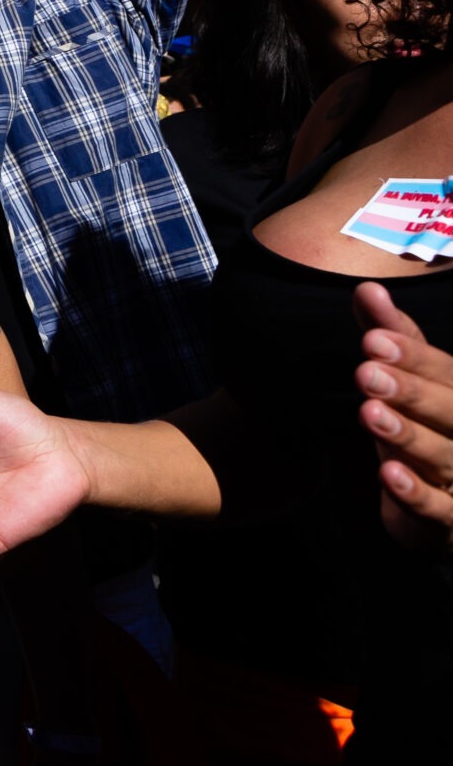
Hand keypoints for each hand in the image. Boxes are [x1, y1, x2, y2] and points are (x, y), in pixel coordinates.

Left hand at [354, 282, 452, 548]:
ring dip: (408, 436)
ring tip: (370, 413)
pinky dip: (415, 493)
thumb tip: (368, 288)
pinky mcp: (451, 521)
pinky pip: (438, 510)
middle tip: (366, 372)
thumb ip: (392, 337)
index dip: (412, 356)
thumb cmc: (426, 428)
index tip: (372, 339)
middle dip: (410, 391)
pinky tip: (388, 474)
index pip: (445, 371)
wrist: (442, 504)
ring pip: (443, 456)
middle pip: (450, 411)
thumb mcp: (410, 380)